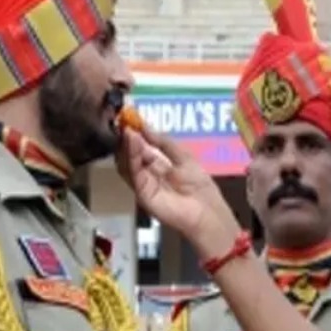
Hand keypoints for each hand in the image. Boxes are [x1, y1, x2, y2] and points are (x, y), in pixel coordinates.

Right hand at [116, 124, 241, 255]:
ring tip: (128, 128)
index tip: (131, 119)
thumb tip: (145, 127)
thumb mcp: (183, 156)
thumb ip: (164, 142)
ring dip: (127, 144)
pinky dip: (131, 155)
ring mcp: (143, 185)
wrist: (206, 211)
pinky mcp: (142, 193)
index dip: (136, 134)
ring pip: (128, 163)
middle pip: (131, 155)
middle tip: (124, 121)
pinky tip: (133, 141)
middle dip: (127, 138)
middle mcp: (147, 175)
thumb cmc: (199, 186)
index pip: (141, 148)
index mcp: (157, 166)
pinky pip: (133, 173)